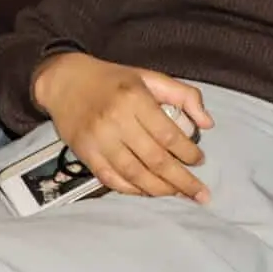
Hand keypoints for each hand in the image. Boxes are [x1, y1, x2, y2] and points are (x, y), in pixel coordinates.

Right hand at [32, 52, 215, 201]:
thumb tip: (208, 123)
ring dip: (159, 189)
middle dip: (181, 180)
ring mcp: (99, 139)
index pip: (168, 135)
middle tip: (200, 193)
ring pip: (134, 174)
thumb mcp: (150, 77)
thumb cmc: (112, 79)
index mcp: (135, 98)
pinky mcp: (85, 153)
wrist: (65, 81)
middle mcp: (116, 120)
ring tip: (177, 194)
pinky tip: (147, 192)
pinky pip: (111, 179)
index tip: (199, 161)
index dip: (188, 152)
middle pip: (155, 159)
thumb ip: (184, 95)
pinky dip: (132, 190)